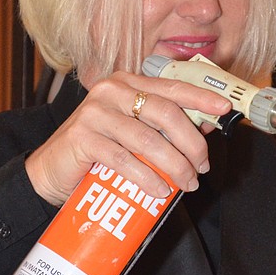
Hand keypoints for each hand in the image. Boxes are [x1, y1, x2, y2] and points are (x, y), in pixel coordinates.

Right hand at [25, 71, 231, 205]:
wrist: (51, 171)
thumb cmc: (98, 152)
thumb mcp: (134, 133)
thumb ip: (163, 126)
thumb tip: (207, 127)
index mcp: (127, 83)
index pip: (172, 87)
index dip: (201, 97)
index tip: (225, 108)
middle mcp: (110, 91)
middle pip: (165, 113)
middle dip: (191, 143)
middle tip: (202, 167)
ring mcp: (94, 113)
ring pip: (147, 139)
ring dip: (174, 165)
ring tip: (187, 184)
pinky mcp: (82, 138)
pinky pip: (123, 160)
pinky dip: (146, 178)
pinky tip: (159, 191)